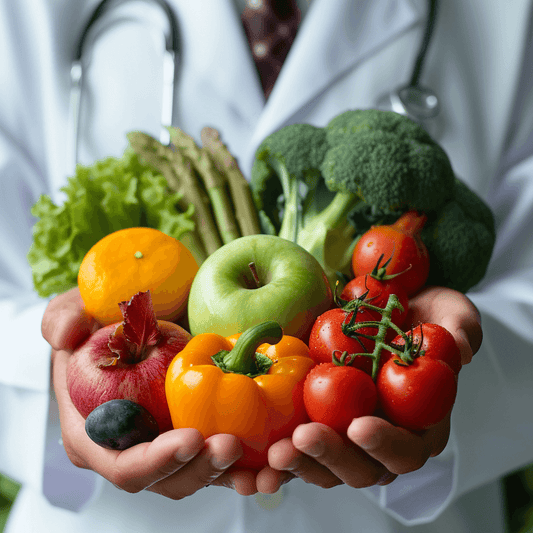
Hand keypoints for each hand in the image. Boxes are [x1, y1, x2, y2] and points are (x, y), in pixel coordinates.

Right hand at [43, 288, 257, 497]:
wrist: (130, 326)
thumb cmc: (98, 324)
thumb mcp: (71, 311)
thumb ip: (63, 319)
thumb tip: (68, 335)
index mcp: (97, 435)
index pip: (123, 465)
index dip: (155, 460)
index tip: (190, 438)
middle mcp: (135, 450)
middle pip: (169, 480)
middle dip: (201, 469)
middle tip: (233, 444)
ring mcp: (169, 445)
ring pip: (203, 474)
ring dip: (234, 472)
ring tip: (267, 459)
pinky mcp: (197, 433)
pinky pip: (224, 456)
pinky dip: (253, 460)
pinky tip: (278, 452)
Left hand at [257, 286, 481, 493]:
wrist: (383, 305)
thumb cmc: (421, 313)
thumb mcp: (448, 312)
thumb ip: (460, 329)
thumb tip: (459, 350)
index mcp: (419, 426)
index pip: (408, 450)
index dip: (386, 445)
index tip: (359, 426)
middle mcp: (381, 438)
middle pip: (361, 469)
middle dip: (331, 458)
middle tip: (303, 439)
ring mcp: (344, 433)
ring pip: (323, 466)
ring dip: (298, 465)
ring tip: (274, 453)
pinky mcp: (314, 420)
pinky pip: (295, 446)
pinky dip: (277, 454)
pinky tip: (254, 451)